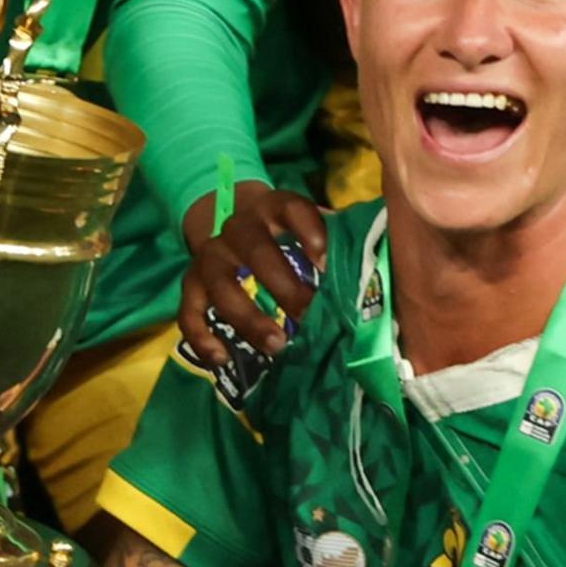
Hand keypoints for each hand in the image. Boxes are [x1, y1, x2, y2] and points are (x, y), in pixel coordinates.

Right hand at [175, 180, 323, 360]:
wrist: (237, 230)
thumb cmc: (287, 237)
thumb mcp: (309, 229)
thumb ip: (336, 242)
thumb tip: (377, 270)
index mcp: (272, 208)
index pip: (290, 208)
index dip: (308, 230)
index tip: (324, 262)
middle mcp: (237, 227)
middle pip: (254, 249)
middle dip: (283, 285)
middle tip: (308, 315)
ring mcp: (210, 256)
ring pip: (220, 284)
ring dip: (248, 317)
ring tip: (277, 345)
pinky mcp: (192, 284)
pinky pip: (188, 311)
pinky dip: (202, 336)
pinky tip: (222, 358)